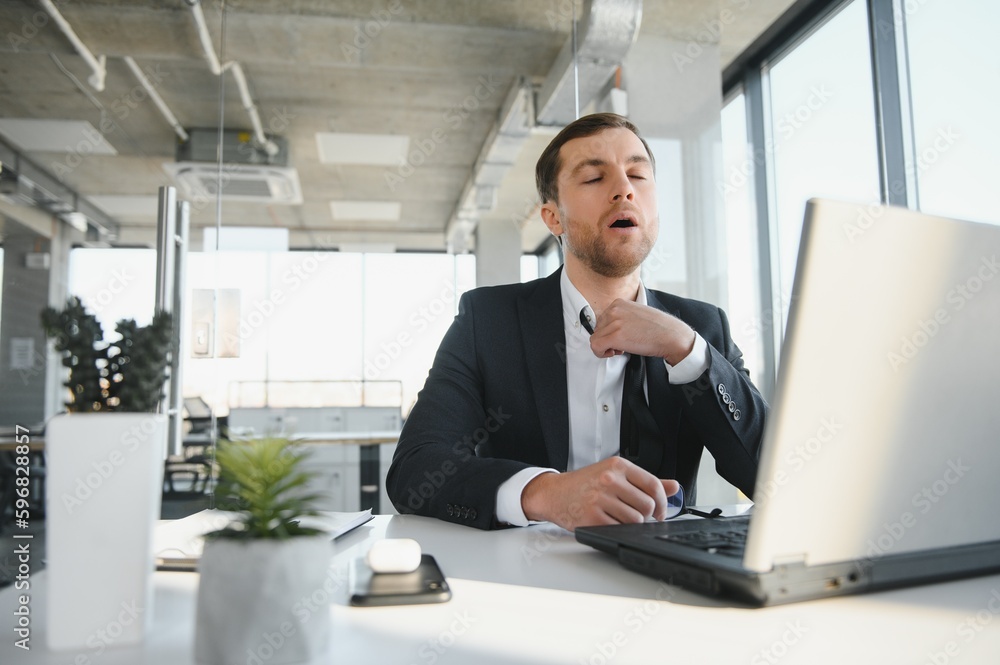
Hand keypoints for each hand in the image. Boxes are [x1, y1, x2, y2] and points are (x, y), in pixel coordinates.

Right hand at [521, 457, 681, 530]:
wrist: (554, 493)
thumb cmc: (585, 484)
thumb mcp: (614, 474)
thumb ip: (644, 481)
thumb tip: (674, 487)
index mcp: (617, 466)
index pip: (653, 484)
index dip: (663, 502)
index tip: (661, 511)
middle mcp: (609, 480)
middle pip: (647, 505)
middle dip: (647, 515)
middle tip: (638, 516)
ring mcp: (599, 499)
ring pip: (636, 520)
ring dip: (633, 524)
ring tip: (621, 518)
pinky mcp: (592, 517)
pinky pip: (619, 530)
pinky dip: (619, 530)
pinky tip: (610, 522)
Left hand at [590, 299, 695, 364]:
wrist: (671, 336)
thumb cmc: (658, 328)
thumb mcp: (636, 314)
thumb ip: (621, 316)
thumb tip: (609, 328)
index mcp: (618, 303)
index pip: (601, 320)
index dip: (608, 331)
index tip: (619, 337)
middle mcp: (614, 310)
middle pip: (597, 329)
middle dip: (607, 339)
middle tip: (621, 345)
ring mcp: (614, 322)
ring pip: (595, 339)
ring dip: (606, 347)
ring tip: (621, 349)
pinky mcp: (615, 336)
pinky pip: (595, 347)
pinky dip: (601, 353)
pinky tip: (616, 353)